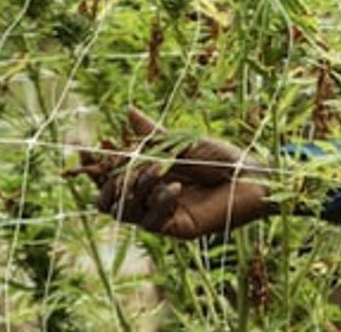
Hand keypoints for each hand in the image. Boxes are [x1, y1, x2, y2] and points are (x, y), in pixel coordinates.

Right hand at [67, 107, 275, 238]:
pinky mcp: (177, 229)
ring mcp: (162, 215)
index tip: (87, 149)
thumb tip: (128, 111)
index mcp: (149, 177)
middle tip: (121, 167)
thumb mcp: (183, 142)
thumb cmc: (223, 158)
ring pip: (125, 212)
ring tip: (158, 171)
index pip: (109, 178)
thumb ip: (153, 134)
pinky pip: (151, 222)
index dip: (94, 167)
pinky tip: (175, 188)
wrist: (254, 176)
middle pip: (107, 201)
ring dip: (136, 188)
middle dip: (109, 183)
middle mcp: (150, 198)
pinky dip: (158, 202)